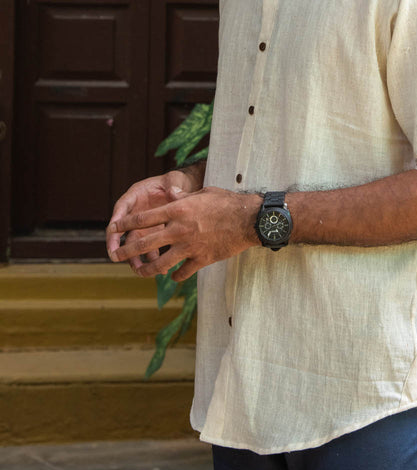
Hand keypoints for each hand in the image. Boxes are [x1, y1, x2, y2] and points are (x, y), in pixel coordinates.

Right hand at [106, 169, 201, 272]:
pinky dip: (153, 258)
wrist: (186, 189)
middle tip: (115, 257)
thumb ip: (172, 186)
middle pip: (122, 230)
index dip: (116, 219)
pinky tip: (161, 268)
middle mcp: (135, 211)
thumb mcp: (174, 181)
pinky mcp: (152, 234)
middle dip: (118, 244)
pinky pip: (149, 248)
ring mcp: (143, 224)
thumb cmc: (177, 182)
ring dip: (135, 257)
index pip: (122, 207)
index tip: (111, 231)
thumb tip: (173, 192)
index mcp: (136, 194)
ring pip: (134, 243)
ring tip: (140, 270)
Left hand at [107, 188, 260, 280]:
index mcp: (178, 211)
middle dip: (127, 250)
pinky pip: (183, 272)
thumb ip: (183, 196)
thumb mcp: (203, 193)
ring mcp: (190, 247)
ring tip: (140, 272)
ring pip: (161, 264)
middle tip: (116, 255)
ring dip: (148, 270)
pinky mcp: (201, 259)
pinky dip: (176, 276)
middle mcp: (180, 230)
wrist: (248, 220)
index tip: (114, 228)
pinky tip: (173, 277)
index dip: (126, 223)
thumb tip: (171, 192)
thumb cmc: (227, 202)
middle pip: (146, 243)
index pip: (144, 218)